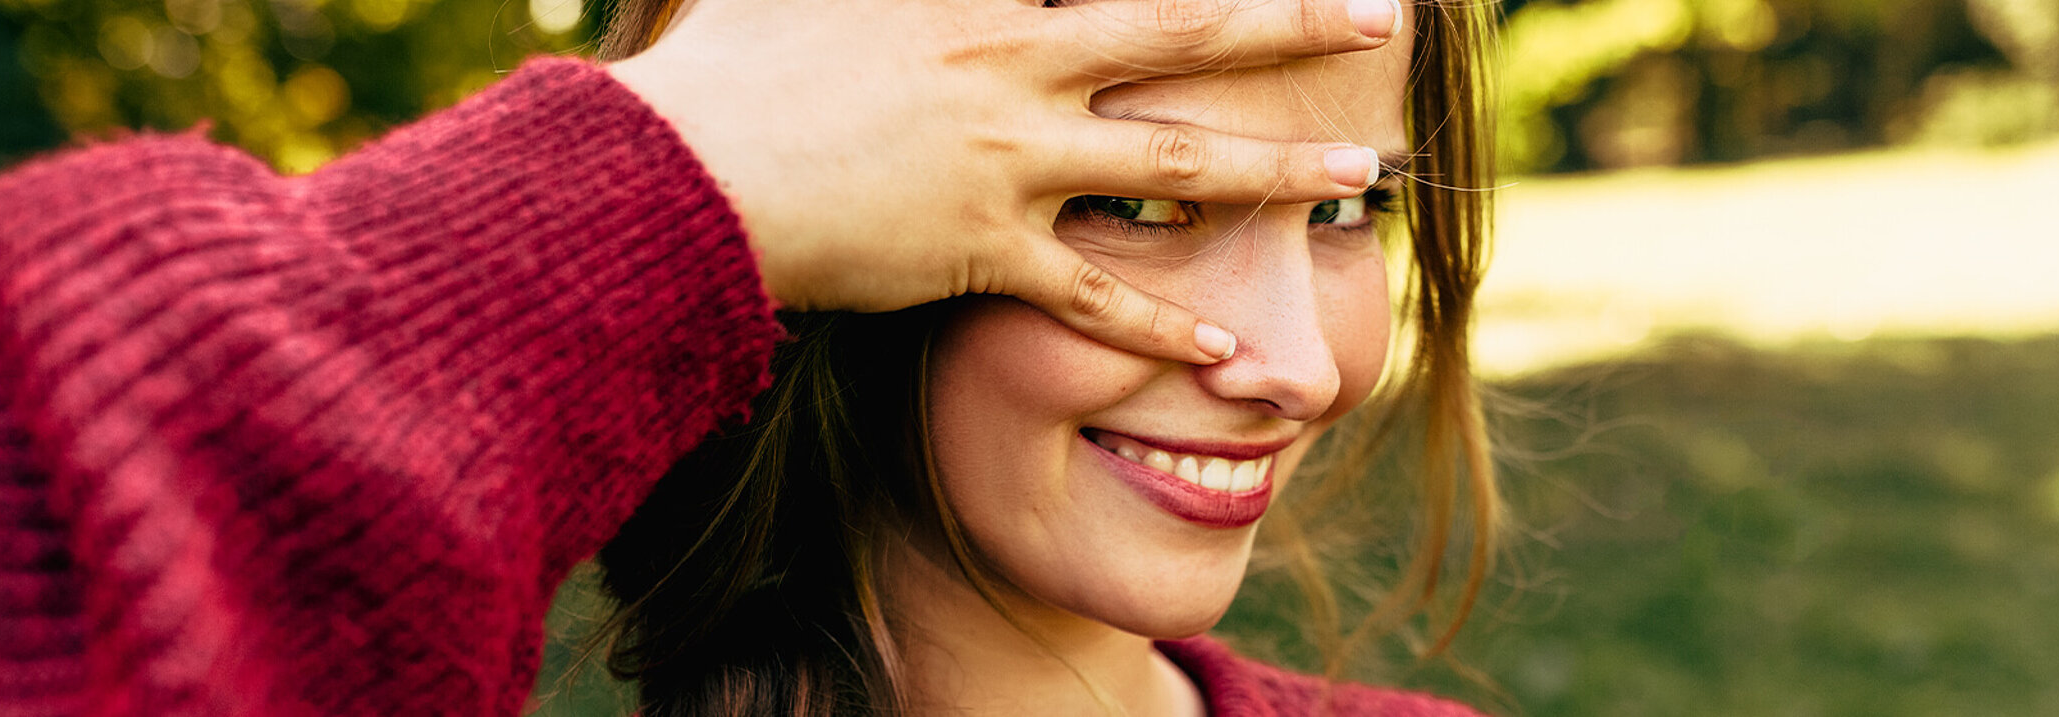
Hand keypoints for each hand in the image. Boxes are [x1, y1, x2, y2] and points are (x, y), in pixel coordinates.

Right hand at [612, 0, 1400, 362]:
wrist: (678, 181)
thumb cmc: (728, 61)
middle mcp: (1014, 62)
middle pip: (1184, 30)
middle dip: (1291, 18)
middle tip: (1379, 10)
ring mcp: (1009, 159)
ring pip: (1176, 160)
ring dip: (1279, 165)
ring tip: (1363, 169)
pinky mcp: (983, 253)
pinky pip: (1095, 296)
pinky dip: (1162, 325)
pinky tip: (1227, 348)